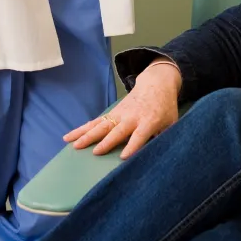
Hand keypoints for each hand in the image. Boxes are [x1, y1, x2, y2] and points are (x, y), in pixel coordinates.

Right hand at [65, 62, 181, 159]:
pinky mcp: (112, 113)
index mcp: (149, 121)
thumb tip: (163, 156)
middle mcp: (132, 118)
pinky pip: (95, 122)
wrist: (156, 84)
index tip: (124, 157)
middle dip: (107, 141)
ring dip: (88, 136)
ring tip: (74, 146)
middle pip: (117, 131)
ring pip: (101, 126)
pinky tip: (68, 137)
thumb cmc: (165, 108)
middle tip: (96, 152)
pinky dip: (81, 129)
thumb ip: (167, 137)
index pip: (140, 136)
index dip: (133, 146)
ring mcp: (120, 114)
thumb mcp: (171, 122)